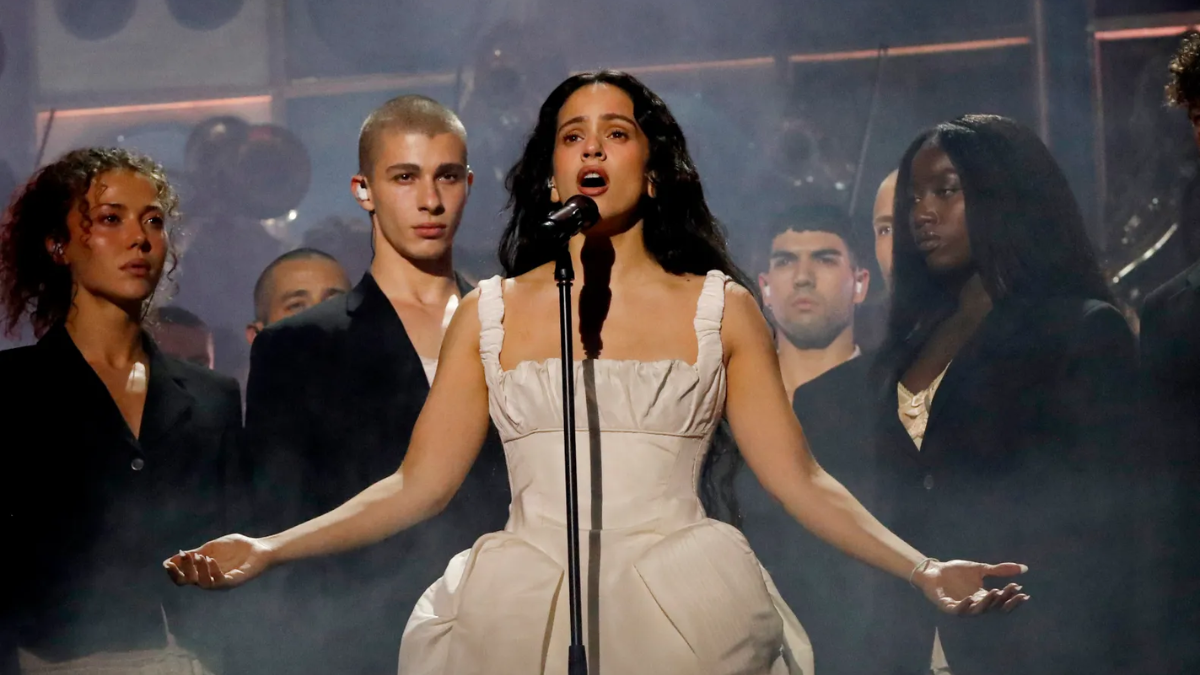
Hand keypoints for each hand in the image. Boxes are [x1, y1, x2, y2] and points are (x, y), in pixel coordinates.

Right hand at [163, 534, 272, 589]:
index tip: (167, 562)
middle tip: (182, 557)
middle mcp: (209, 580)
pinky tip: (211, 560)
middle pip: (188, 582)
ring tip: (199, 556)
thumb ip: (193, 554)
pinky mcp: (234, 581)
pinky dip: (213, 571)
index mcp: (202, 573)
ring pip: (202, 583)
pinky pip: (219, 581)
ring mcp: (221, 582)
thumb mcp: (210, 548)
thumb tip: (170, 559)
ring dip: (198, 570)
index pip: (182, 578)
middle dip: (181, 571)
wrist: (259, 548)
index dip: (174, 572)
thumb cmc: (236, 548)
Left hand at [914, 560, 1029, 615]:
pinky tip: (970, 599)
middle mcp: (975, 604)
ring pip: (977, 609)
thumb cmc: (956, 572)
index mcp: (983, 597)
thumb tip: (1024, 568)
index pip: (1002, 602)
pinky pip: (957, 609)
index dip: (1013, 599)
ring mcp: (961, 606)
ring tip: (995, 592)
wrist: (933, 570)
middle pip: (993, 607)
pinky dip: (964, 606)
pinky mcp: (947, 606)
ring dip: (987, 602)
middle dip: (1003, 599)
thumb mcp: (980, 569)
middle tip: (1012, 590)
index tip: (1024, 593)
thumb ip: (999, 570)